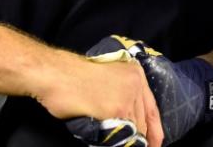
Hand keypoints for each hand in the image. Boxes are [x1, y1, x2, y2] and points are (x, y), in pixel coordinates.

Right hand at [73, 36, 212, 145]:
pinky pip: (121, 135)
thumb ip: (123, 95)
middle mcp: (135, 84)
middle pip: (144, 122)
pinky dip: (117, 144)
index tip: (155, 144)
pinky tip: (111, 145)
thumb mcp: (108, 78)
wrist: (57, 74)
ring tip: (118, 144)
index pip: (152, 109)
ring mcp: (126, 98)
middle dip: (140, 139)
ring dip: (127, 142)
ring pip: (134, 130)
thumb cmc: (74, 77)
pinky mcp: (114, 110)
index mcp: (135, 73)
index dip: (155, 130)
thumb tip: (131, 123)